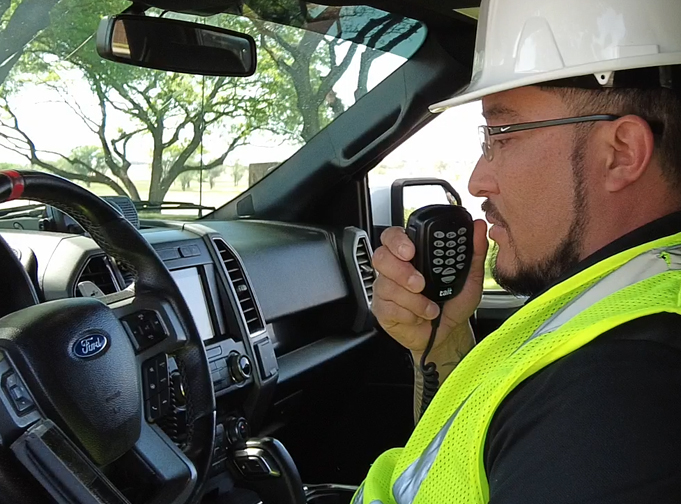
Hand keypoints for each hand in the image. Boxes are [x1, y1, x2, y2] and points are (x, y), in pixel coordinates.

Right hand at [371, 220, 488, 354]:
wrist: (448, 332)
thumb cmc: (454, 303)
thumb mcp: (471, 277)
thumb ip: (475, 251)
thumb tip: (479, 227)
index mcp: (411, 255)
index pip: (392, 237)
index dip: (397, 241)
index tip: (411, 251)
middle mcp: (395, 269)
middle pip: (381, 257)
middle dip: (401, 271)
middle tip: (419, 283)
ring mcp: (386, 289)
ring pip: (387, 285)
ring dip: (412, 299)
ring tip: (429, 306)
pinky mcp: (382, 310)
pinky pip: (389, 307)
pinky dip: (410, 314)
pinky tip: (420, 316)